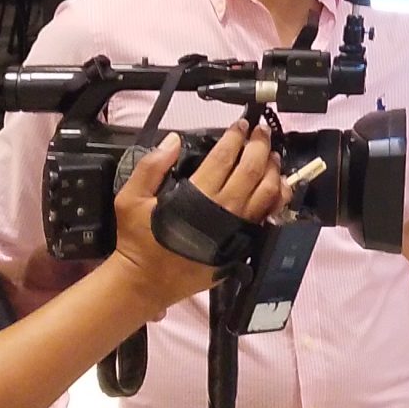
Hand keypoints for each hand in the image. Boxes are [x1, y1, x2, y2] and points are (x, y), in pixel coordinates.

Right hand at [109, 124, 279, 309]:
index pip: (224, 158)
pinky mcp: (242, 245)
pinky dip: (277, 199)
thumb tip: (173, 140)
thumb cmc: (138, 240)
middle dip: (259, 146)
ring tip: (271, 154)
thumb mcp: (131, 198)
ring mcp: (236, 230)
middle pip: (252, 170)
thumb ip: (151, 166)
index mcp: (196, 198)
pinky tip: (278, 186)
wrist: (145, 281)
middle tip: (261, 132)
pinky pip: (267, 218)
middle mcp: (222, 212)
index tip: (241, 125)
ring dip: (272, 169)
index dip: (235, 137)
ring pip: (267, 194)